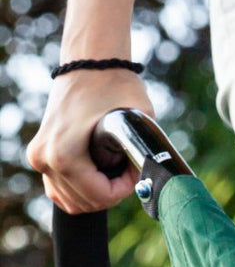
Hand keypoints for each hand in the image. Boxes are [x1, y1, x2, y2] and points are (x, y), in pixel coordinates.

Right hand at [27, 68, 155, 213]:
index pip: (101, 197)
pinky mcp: (40, 156)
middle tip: (126, 165)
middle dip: (113, 190)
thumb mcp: (141, 121)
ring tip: (113, 164)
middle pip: (87, 203)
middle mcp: (45, 158)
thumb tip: (162, 178)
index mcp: (63, 154)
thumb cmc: (115, 86)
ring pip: (75, 202)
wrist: (89, 63)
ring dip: (99, 191)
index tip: (133, 167)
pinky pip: (62, 193)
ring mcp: (39, 158)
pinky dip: (83, 190)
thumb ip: (150, 152)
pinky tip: (98, 171)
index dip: (125, 188)